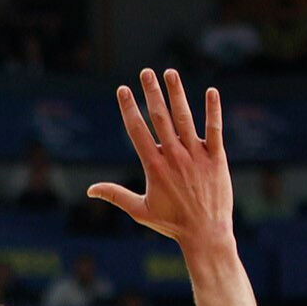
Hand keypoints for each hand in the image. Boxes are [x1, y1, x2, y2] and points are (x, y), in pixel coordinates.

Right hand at [96, 71, 235, 252]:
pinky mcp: (217, 157)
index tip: (123, 90)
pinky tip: (211, 91)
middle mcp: (174, 156)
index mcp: (154, 166)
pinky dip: (213, 110)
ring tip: (170, 73)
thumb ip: (115, 195)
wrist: (205, 233)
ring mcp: (196, 155)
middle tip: (146, 72)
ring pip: (185, 118)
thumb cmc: (171, 223)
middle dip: (151, 92)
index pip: (137, 130)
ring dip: (177, 93)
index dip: (129, 108)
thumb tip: (90, 190)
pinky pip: (215, 129)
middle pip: (160, 117)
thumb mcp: (139, 210)